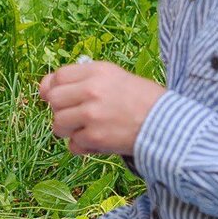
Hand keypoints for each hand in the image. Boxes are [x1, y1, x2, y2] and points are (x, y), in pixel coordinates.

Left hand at [38, 59, 164, 155]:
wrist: (168, 124)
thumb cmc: (144, 101)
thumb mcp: (116, 77)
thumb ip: (86, 80)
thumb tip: (49, 88)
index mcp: (97, 71)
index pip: (58, 76)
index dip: (51, 88)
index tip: (52, 96)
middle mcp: (91, 90)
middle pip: (54, 100)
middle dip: (59, 110)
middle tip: (73, 116)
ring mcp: (92, 114)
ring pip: (58, 123)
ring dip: (68, 130)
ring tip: (84, 130)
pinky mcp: (95, 137)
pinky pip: (73, 144)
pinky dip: (82, 147)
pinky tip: (96, 143)